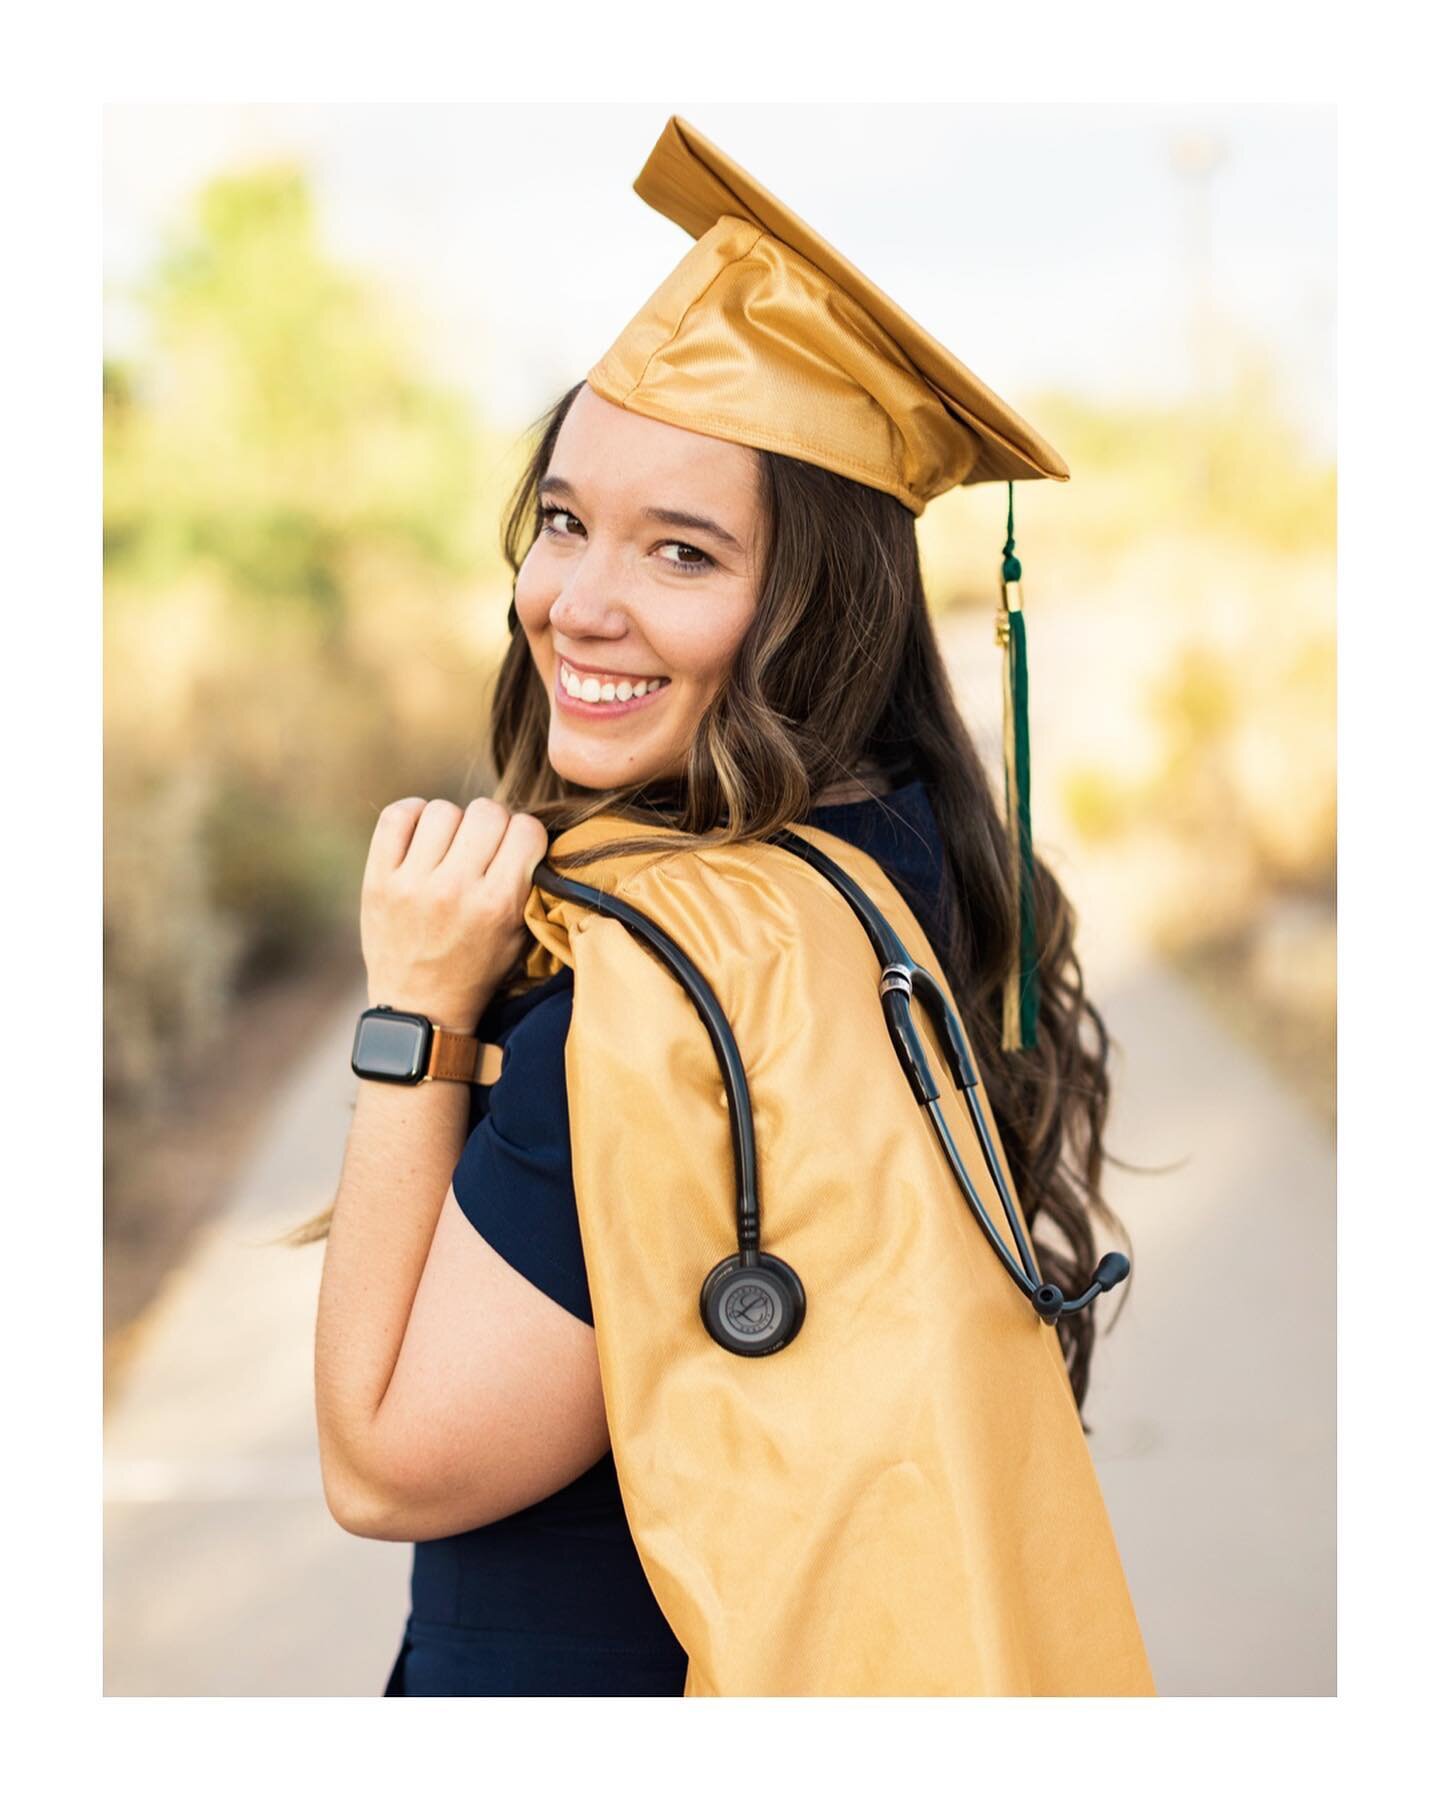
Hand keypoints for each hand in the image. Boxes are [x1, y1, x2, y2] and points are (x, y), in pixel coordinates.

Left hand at [360, 796, 549, 1031]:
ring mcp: (412, 883)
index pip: (527, 829)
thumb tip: (527, 832)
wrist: (420, 1007)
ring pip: (444, 809)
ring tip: (451, 848)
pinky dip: (413, 814)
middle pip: (488, 811)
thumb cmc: (477, 969)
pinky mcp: (378, 879)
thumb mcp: (519, 936)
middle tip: (484, 848)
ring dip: (454, 824)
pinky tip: (422, 834)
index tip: (518, 850)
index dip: (526, 836)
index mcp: (497, 905)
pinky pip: (398, 815)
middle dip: (494, 825)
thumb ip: (529, 885)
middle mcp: (454, 889)